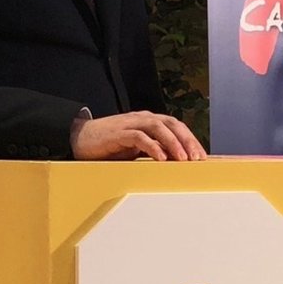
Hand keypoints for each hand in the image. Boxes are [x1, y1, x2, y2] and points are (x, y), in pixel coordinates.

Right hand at [71, 111, 206, 162]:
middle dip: (187, 140)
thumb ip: (154, 151)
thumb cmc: (110, 146)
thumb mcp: (137, 149)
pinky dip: (152, 146)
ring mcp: (130, 124)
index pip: (176, 126)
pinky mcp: (118, 133)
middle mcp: (142, 119)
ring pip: (158, 128)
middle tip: (197, 158)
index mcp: (149, 122)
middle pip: (171, 124)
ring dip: (173, 143)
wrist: (80, 138)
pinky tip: (161, 158)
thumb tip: (175, 164)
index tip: (202, 157)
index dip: (190, 139)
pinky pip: (139, 137)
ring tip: (183, 159)